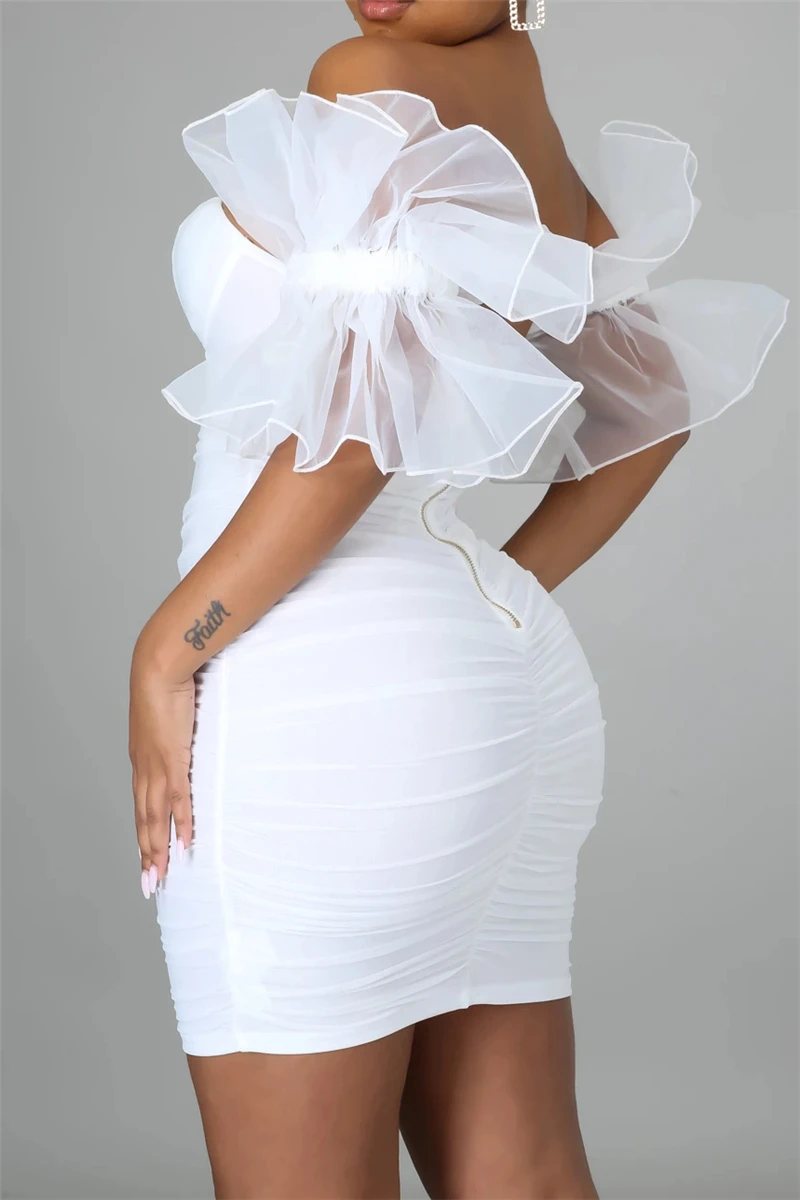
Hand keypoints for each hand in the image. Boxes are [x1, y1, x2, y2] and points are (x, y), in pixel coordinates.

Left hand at [128, 648, 195, 897]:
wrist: (159, 668)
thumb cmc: (164, 685)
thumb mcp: (166, 716)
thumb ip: (171, 733)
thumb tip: (181, 737)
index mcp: (142, 760)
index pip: (141, 806)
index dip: (143, 833)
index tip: (146, 857)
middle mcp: (144, 769)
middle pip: (144, 820)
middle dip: (147, 854)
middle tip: (150, 883)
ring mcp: (157, 767)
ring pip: (155, 818)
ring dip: (158, 849)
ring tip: (162, 876)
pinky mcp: (174, 761)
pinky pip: (178, 800)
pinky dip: (182, 823)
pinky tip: (184, 844)